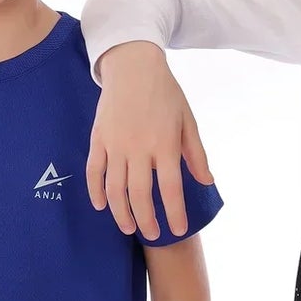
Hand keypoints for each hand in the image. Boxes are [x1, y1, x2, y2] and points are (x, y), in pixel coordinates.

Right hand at [86, 41, 212, 239]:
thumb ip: (196, 153)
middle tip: (154, 235)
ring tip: (128, 228)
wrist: (133, 65)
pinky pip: (94, 172)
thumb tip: (206, 182)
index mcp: (165, 144)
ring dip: (122, 213)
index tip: (178, 229)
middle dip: (147, 221)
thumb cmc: (165, 92)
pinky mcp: (98, 139)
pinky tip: (102, 206)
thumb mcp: (187, 120)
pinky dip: (96, 192)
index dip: (175, 213)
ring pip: (115, 189)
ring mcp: (115, 145)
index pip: (171, 189)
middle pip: (141, 195)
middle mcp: (139, 148)